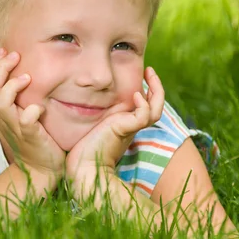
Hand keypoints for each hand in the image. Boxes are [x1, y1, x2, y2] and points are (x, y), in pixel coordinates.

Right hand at [0, 49, 65, 182]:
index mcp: (0, 110)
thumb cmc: (33, 138)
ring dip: (11, 87)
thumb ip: (18, 96)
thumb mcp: (21, 114)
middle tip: (15, 55)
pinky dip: (31, 112)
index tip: (5, 51)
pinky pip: (26, 122)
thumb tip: (23, 70)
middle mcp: (4, 117)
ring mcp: (15, 127)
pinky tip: (39, 107)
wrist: (40, 170)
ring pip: (1, 103)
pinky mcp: (30, 137)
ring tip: (26, 77)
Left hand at [65, 67, 164, 192]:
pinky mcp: (125, 130)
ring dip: (156, 91)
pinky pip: (144, 116)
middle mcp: (131, 127)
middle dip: (156, 87)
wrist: (83, 168)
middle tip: (150, 70)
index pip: (146, 108)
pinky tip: (136, 94)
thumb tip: (85, 96)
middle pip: (156, 107)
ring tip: (149, 73)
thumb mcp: (91, 124)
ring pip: (155, 110)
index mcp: (126, 126)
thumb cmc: (82, 149)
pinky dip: (143, 105)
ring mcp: (130, 129)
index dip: (148, 93)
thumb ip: (96, 113)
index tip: (141, 77)